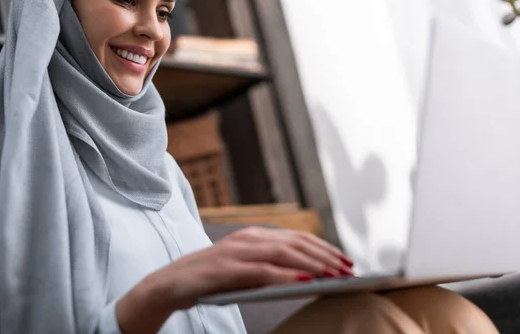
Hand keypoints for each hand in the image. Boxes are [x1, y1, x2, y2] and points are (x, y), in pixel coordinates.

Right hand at [156, 226, 353, 308]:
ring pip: (284, 253)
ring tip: (334, 275)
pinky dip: (286, 275)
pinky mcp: (227, 268)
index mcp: (254, 235)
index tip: (345, 260)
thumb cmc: (212, 279)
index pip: (297, 237)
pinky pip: (263, 271)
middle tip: (348, 269)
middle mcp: (248, 238)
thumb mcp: (246, 269)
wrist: (171, 284)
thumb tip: (308, 276)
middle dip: (326, 255)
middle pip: (296, 242)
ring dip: (313, 264)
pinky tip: (305, 281)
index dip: (324, 247)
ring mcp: (237, 251)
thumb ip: (271, 267)